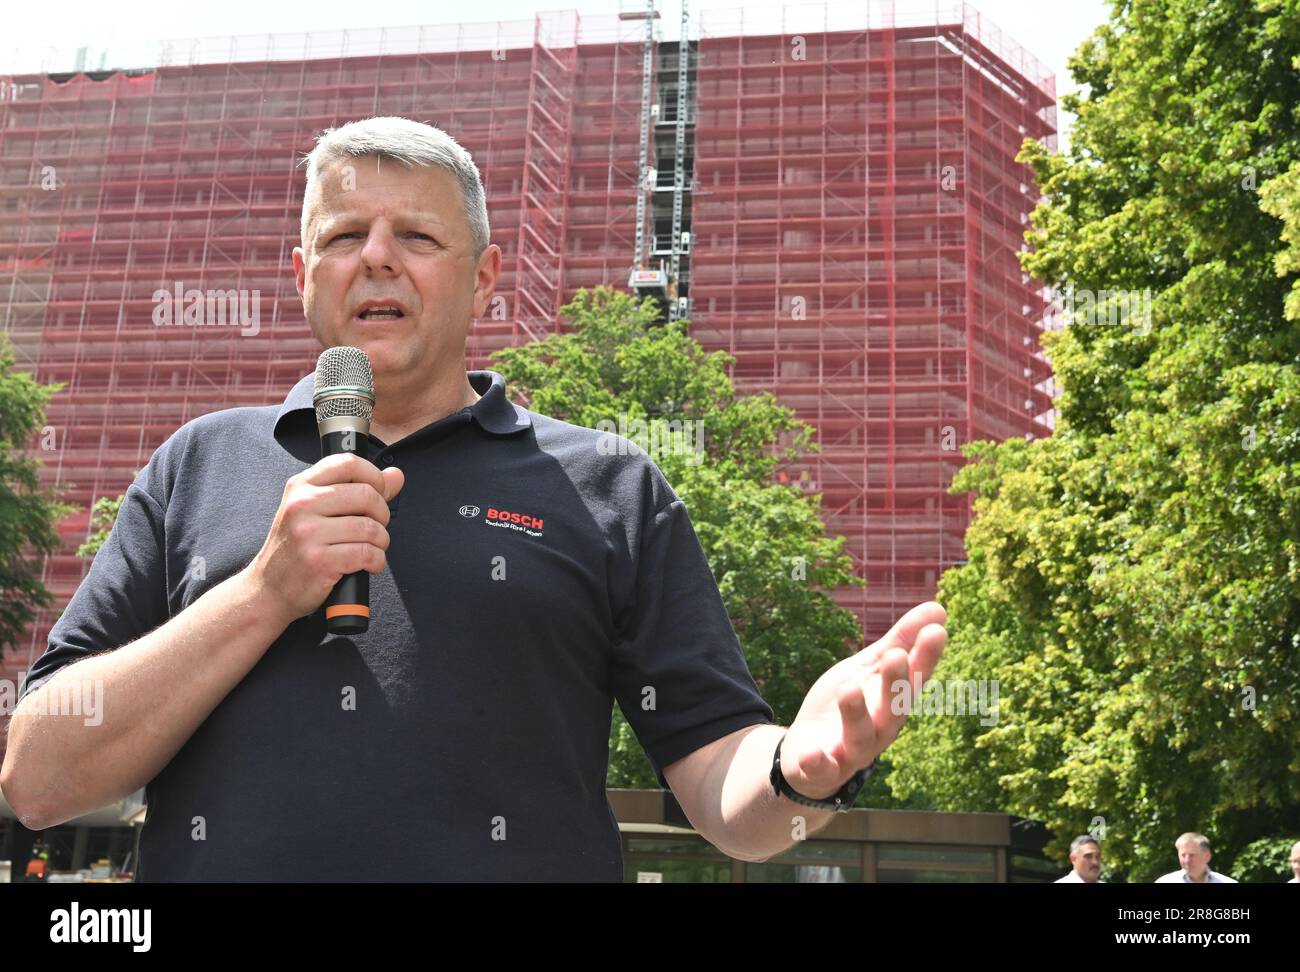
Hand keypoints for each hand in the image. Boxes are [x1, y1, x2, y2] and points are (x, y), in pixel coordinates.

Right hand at [245, 453, 404, 623]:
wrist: (269, 589)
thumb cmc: (298, 548)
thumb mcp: (317, 511)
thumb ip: (356, 489)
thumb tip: (396, 475)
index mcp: (301, 486)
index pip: (349, 463)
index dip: (374, 476)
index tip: (379, 493)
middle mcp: (302, 505)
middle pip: (367, 495)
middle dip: (382, 514)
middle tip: (375, 528)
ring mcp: (308, 533)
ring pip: (370, 527)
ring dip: (381, 541)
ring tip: (372, 548)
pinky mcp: (319, 561)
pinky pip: (367, 553)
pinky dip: (376, 561)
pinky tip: (368, 564)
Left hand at [778, 601, 947, 799]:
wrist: (807, 754)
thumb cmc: (848, 705)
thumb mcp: (868, 669)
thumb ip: (899, 642)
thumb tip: (938, 608)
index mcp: (892, 702)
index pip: (913, 679)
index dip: (925, 657)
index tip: (936, 630)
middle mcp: (879, 730)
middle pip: (893, 709)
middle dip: (895, 684)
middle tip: (895, 656)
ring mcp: (851, 752)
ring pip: (860, 738)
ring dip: (856, 715)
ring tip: (849, 689)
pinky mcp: (821, 769)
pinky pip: (821, 769)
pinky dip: (817, 762)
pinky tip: (811, 754)